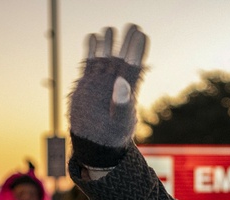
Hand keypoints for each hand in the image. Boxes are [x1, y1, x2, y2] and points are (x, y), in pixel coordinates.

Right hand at [68, 25, 147, 168]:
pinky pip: (89, 62)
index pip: (134, 64)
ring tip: (109, 30)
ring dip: (108, 42)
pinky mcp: (88, 82)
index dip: (138, 49)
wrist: (96, 143)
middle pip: (122, 55)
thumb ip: (123, 104)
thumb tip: (122, 82)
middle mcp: (115, 81)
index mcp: (128, 89)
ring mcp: (101, 80)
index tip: (141, 34)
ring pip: (105, 56)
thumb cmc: (113, 136)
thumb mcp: (120, 122)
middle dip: (127, 40)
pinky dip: (90, 49)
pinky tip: (93, 38)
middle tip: (132, 26)